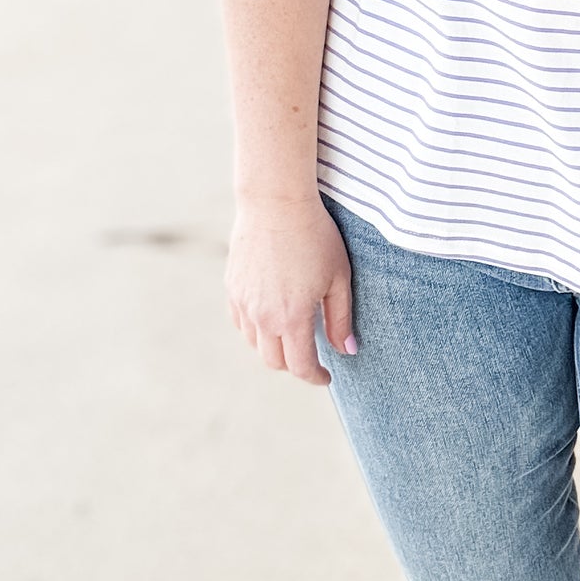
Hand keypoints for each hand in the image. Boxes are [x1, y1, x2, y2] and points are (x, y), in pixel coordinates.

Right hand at [226, 191, 356, 384]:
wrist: (276, 203)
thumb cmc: (315, 236)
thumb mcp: (338, 277)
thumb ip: (341, 318)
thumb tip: (347, 350)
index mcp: (292, 318)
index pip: (300, 366)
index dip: (315, 377)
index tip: (326, 377)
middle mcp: (263, 317)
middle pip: (275, 362)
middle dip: (295, 366)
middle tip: (312, 357)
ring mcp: (244, 303)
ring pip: (255, 344)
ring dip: (274, 348)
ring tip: (293, 335)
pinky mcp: (232, 288)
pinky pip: (241, 323)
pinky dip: (256, 330)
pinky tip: (271, 318)